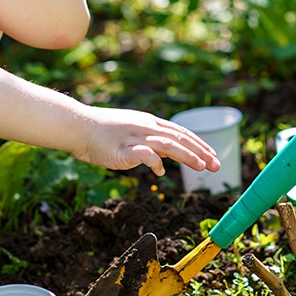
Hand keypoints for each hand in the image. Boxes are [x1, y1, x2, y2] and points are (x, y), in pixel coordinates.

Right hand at [71, 108, 220, 176]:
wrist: (77, 126)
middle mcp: (146, 127)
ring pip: (168, 144)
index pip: (181, 133)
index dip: (199, 144)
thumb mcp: (130, 135)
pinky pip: (144, 154)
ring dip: (187, 155)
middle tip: (217, 165)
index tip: (213, 155)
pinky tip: (161, 172)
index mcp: (149, 122)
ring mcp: (135, 136)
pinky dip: (155, 162)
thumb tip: (162, 162)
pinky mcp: (123, 148)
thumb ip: (148, 146)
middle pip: (180, 139)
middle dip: (201, 152)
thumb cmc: (101, 133)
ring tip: (201, 166)